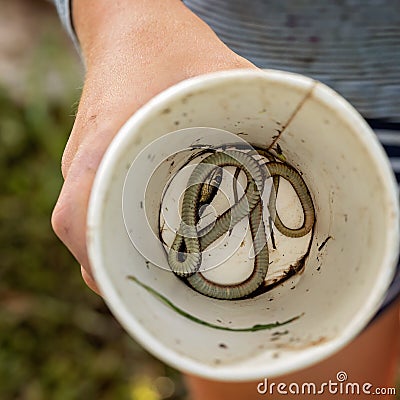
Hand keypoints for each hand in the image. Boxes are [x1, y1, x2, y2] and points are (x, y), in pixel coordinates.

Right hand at [51, 0, 256, 293]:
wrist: (130, 26)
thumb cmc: (169, 45)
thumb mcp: (226, 73)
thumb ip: (265, 112)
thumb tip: (307, 151)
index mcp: (107, 141)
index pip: (77, 219)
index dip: (99, 264)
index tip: (131, 293)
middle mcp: (86, 159)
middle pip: (84, 238)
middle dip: (119, 273)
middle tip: (162, 295)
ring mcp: (84, 161)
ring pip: (89, 227)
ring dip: (119, 257)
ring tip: (159, 275)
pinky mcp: (93, 159)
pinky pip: (98, 207)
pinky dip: (119, 232)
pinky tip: (152, 237)